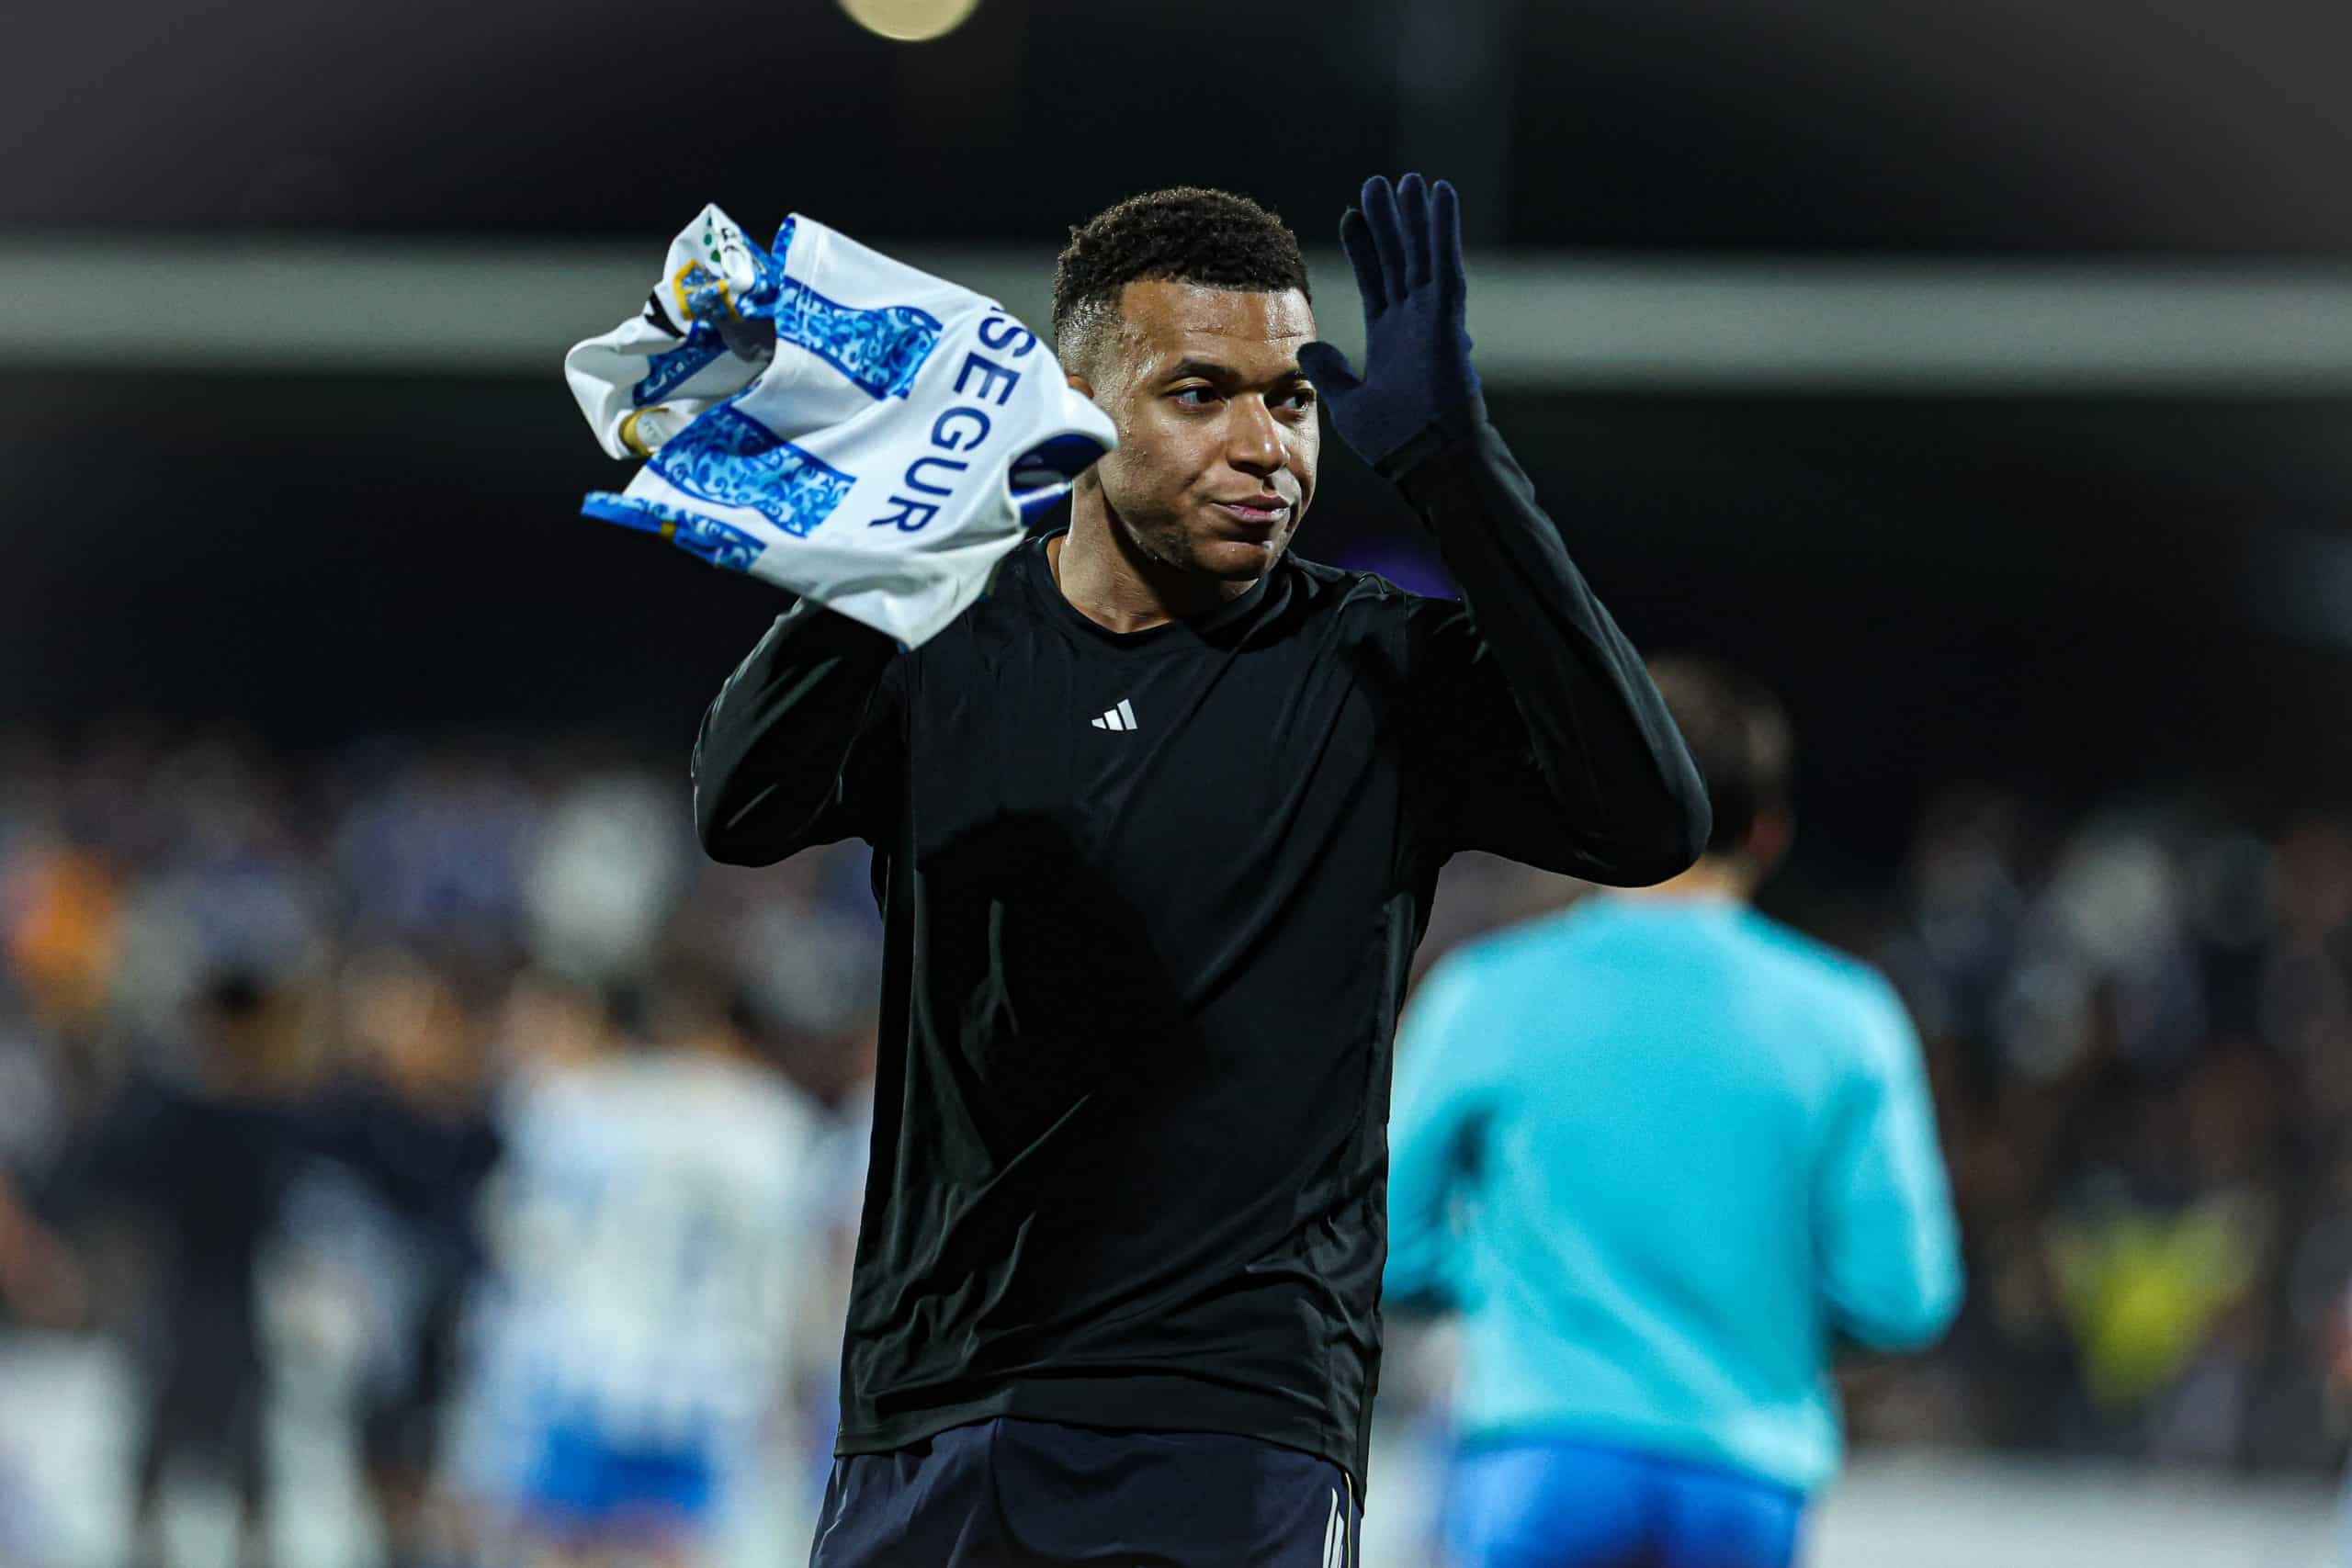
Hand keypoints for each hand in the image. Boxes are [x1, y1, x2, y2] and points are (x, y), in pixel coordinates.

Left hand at [1298, 174, 1480, 468]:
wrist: (1425, 460)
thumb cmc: (1394, 441)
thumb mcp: (1349, 403)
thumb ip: (1330, 371)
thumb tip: (1308, 346)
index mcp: (1391, 338)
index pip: (1375, 280)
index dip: (1365, 248)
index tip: (1352, 215)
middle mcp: (1413, 321)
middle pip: (1398, 258)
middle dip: (1389, 223)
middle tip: (1378, 185)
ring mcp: (1432, 317)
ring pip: (1422, 253)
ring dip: (1416, 216)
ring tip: (1409, 179)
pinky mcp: (1447, 317)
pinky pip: (1444, 263)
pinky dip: (1443, 229)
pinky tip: (1441, 194)